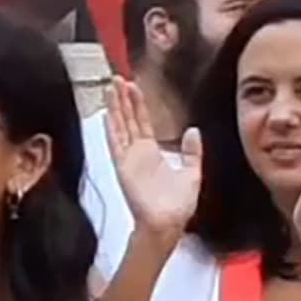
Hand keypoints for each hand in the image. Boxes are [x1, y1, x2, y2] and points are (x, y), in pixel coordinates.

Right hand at [102, 79, 202, 235]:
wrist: (167, 222)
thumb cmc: (178, 205)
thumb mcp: (192, 173)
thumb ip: (192, 152)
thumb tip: (193, 131)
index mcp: (152, 153)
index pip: (142, 122)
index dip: (138, 104)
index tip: (133, 86)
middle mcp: (137, 152)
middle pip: (128, 119)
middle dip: (123, 99)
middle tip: (117, 78)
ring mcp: (128, 158)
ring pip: (120, 126)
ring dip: (115, 108)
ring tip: (110, 87)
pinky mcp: (123, 166)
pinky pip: (115, 143)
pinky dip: (111, 129)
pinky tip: (107, 114)